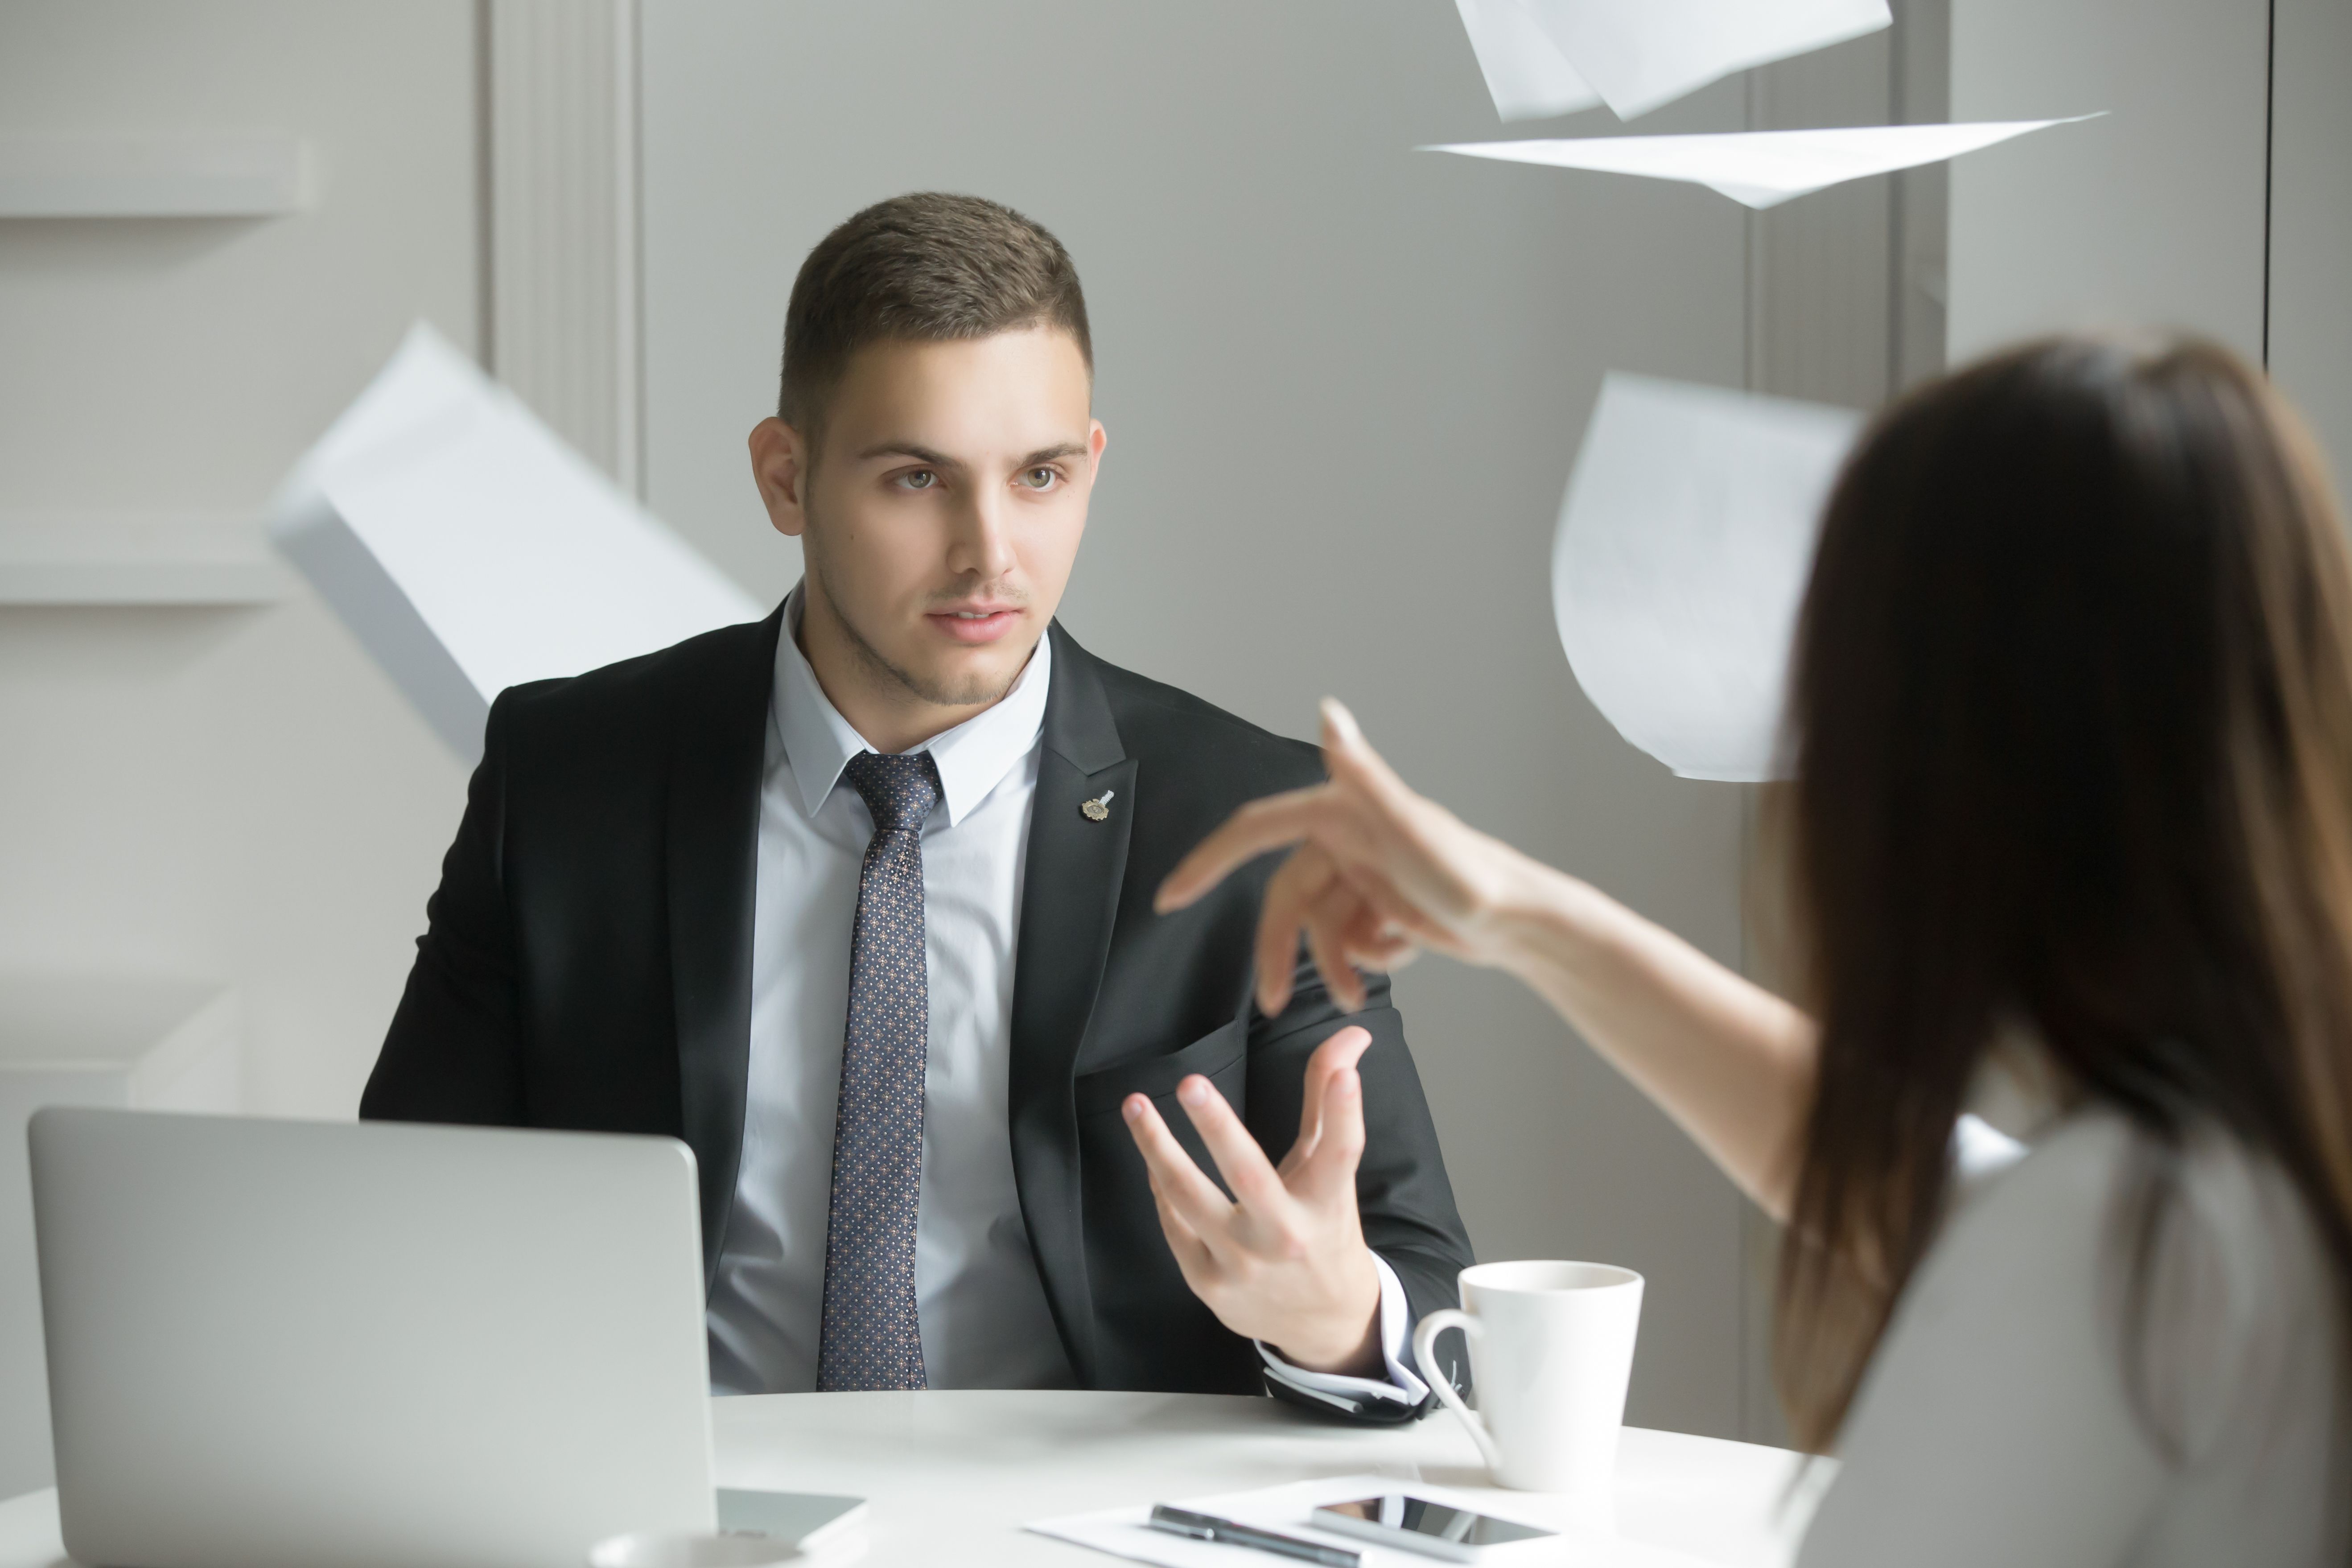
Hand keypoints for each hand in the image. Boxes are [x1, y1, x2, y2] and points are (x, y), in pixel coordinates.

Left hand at [1122, 1025, 1382, 1374]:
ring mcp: (1242, 1264)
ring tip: (1136, 1105)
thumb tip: (1351, 1035)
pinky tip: (1152, 1159)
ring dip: (1158, 1149)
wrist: (1320, 1322)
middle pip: (1249, 1177)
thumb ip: (1331, 1103)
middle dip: (1218, 1128)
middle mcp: (1285, 1236)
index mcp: (1326, 1205)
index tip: (1348, 1072)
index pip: (1341, 1153)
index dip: (1345, 1112)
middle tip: (1191, 1083)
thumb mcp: (1330, 1173)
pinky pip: (1174, 1224)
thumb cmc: (1321, 1230)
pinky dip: (1161, 1189)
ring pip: (1191, 1199)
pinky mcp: (1208, 1283)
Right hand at [1155, 697, 1539, 1015]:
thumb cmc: (1470, 873)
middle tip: (1273, 1001)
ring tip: (1356, 995)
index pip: (1255, 832)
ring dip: (1332, 964)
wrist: (1520, 924)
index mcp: (1340, 813)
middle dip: (1280, 951)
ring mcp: (1366, 874)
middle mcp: (1348, 839)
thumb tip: (1330, 713)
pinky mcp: (1384, 904)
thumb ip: (1363, 774)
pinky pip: (1351, 940)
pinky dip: (1367, 958)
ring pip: (1318, 928)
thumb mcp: (1409, 826)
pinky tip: (1399, 957)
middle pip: (1287, 900)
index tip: (1169, 898)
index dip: (1208, 862)